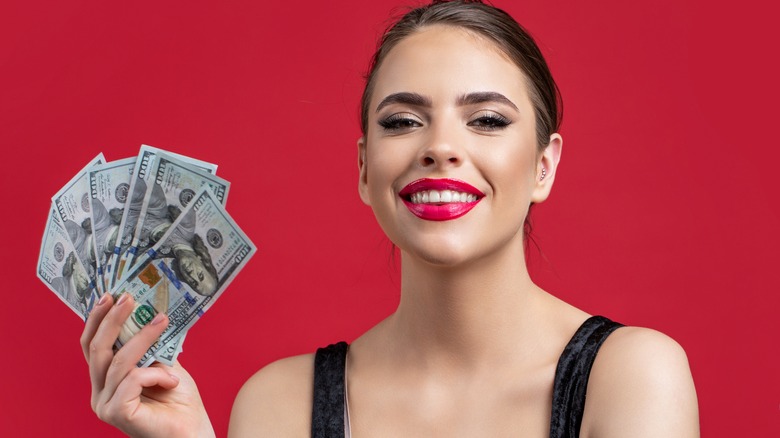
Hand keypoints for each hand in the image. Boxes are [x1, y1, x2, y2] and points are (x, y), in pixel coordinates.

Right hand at [81, 293, 214, 436]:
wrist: (192, 430)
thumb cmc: (178, 398)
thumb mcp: (161, 361)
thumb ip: (147, 344)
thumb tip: (144, 310)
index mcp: (105, 380)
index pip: (91, 346)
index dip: (98, 319)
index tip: (111, 295)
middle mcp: (99, 393)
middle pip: (97, 350)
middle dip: (113, 320)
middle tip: (129, 298)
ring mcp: (105, 405)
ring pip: (118, 362)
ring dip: (144, 337)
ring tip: (163, 321)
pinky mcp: (117, 414)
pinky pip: (132, 379)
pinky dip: (155, 373)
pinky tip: (172, 380)